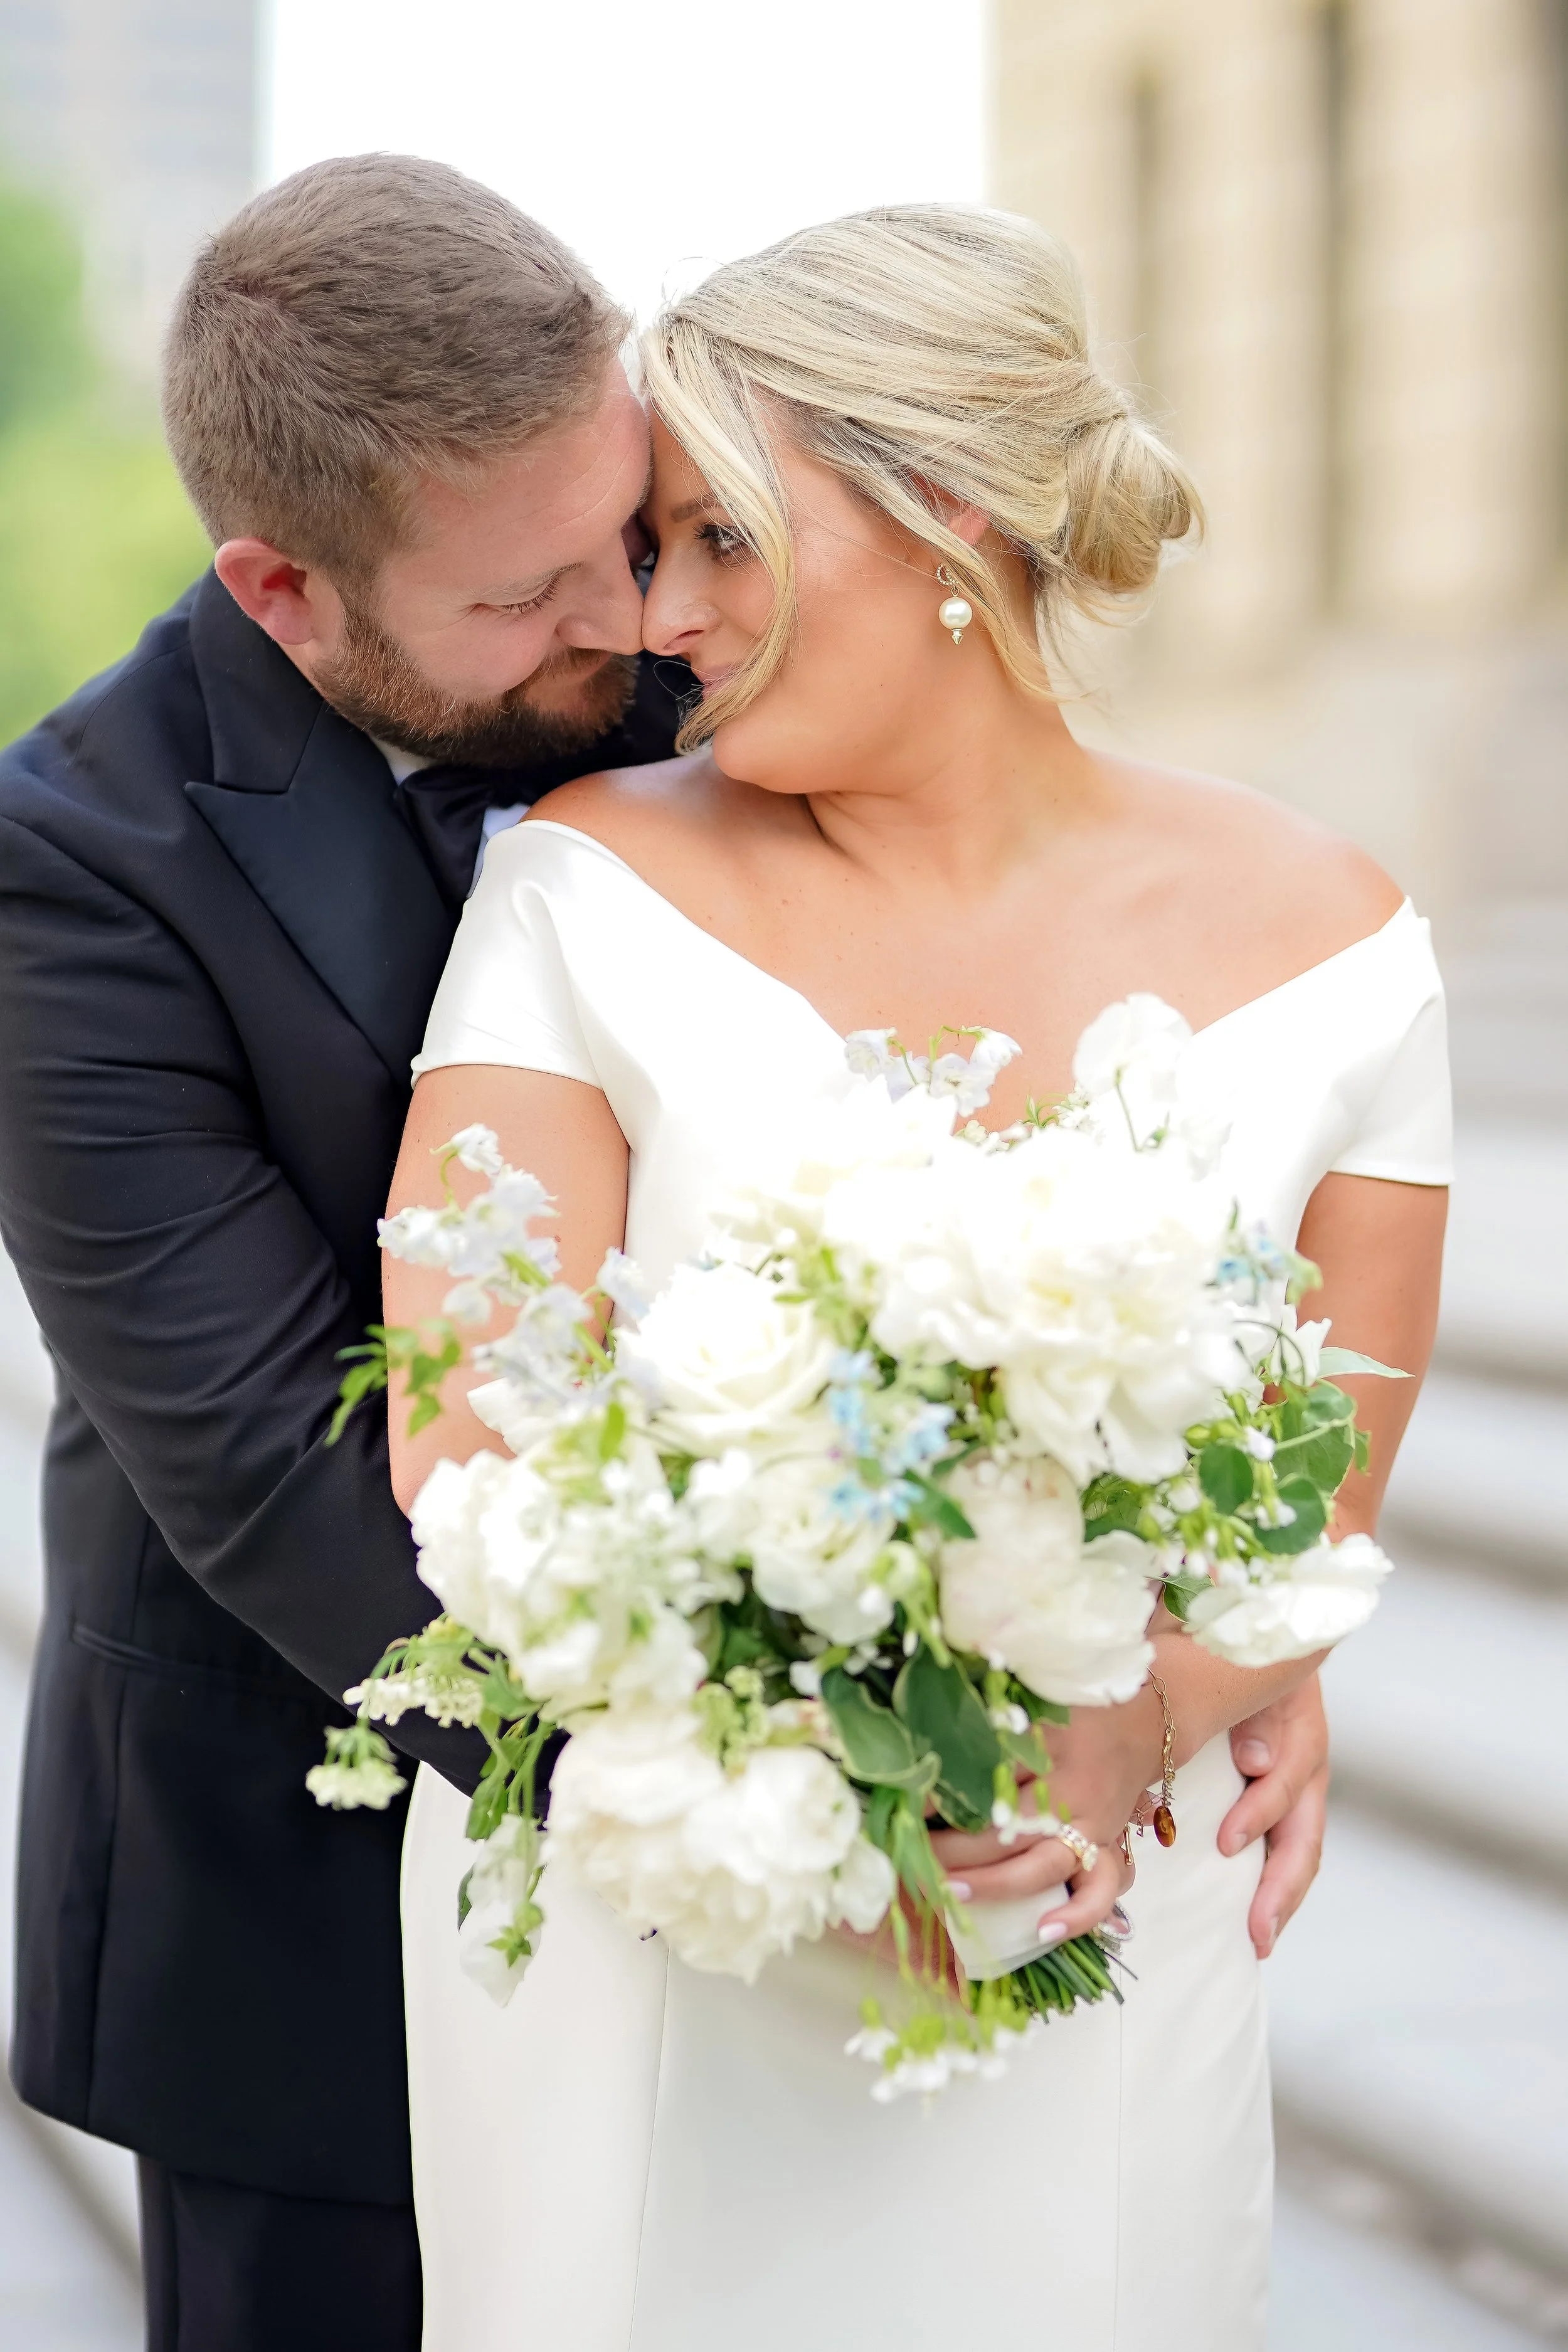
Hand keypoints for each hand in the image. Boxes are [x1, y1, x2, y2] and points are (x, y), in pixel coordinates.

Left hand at [926, 1689, 1159, 1946]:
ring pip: (1041, 1864)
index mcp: (1047, 1740)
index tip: (901, 1802)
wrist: (1152, 1720)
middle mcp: (1071, 1785)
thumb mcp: (1034, 1696)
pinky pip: (1100, 1889)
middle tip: (909, 1854)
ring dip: (993, 1883)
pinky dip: (1077, 1915)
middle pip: (1005, 1825)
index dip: (939, 1791)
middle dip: (952, 1846)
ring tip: (949, 1892)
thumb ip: (988, 1713)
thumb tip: (920, 1733)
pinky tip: (1042, 1930)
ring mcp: (1094, 1821)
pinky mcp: (1111, 1846)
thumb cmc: (1080, 1707)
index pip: (984, 1770)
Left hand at [1222, 1675, 1329, 1957]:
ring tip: (1260, 1938)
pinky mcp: (1282, 1796)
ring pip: (1300, 1849)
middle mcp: (1305, 1766)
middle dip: (1283, 1888)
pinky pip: (1284, 1846)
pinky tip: (1255, 1914)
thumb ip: (1253, 1710)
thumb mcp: (1252, 1668)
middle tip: (1259, 1933)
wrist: (1259, 1640)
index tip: (1228, 1843)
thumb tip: (1256, 1763)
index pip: (1287, 1780)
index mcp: (1300, 1730)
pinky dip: (1272, 1881)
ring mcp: (1297, 1785)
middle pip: (1305, 1834)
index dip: (1260, 1813)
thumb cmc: (1245, 1650)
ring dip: (1282, 1896)